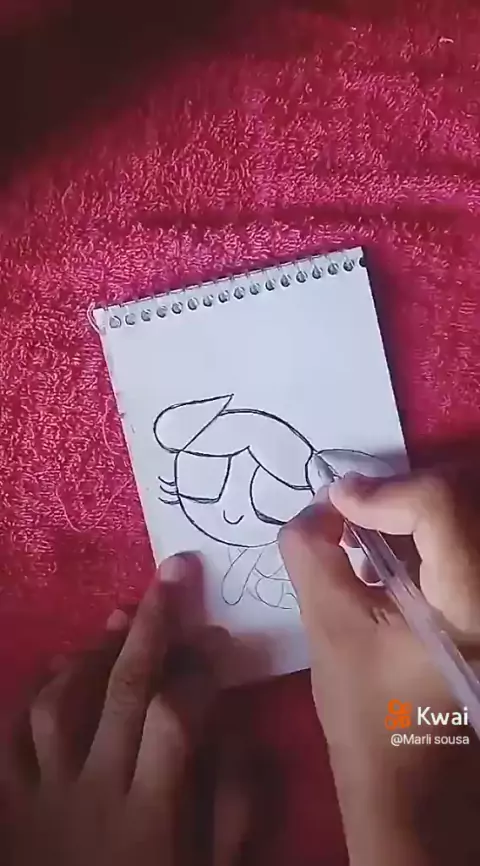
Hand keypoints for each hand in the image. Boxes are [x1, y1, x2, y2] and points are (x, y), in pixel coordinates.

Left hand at [0, 554, 248, 865]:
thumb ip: (235, 809)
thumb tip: (242, 730)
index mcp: (152, 816)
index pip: (178, 719)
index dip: (202, 670)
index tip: (220, 640)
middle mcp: (95, 791)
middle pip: (123, 690)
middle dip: (155, 624)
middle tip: (175, 572)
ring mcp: (42, 794)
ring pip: (61, 701)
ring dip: (96, 649)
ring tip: (125, 615)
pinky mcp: (6, 802)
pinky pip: (10, 734)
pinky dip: (32, 689)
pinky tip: (58, 661)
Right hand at [279, 470, 479, 865]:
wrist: (416, 786)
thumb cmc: (370, 717)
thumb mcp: (328, 628)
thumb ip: (312, 552)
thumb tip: (323, 503)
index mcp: (474, 603)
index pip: (440, 505)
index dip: (383, 491)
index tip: (336, 504)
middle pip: (458, 497)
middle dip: (399, 496)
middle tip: (352, 516)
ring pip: (463, 512)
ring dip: (413, 511)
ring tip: (369, 541)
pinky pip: (464, 538)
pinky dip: (428, 533)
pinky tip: (394, 562)